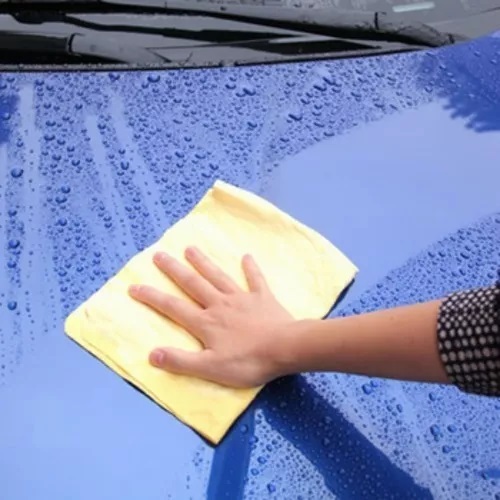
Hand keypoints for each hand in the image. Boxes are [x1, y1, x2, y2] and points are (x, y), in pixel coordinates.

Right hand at [129, 247, 294, 387]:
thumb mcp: (210, 369)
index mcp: (206, 323)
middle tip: (159, 254)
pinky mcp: (262, 297)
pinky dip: (250, 268)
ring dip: (203, 263)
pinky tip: (246, 256)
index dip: (153, 297)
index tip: (135, 286)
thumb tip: (151, 354)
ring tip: (190, 248)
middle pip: (193, 284)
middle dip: (174, 270)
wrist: (285, 348)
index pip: (173, 307)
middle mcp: (219, 305)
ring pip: (218, 277)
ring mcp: (241, 298)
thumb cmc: (248, 361)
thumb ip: (181, 361)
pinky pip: (255, 279)